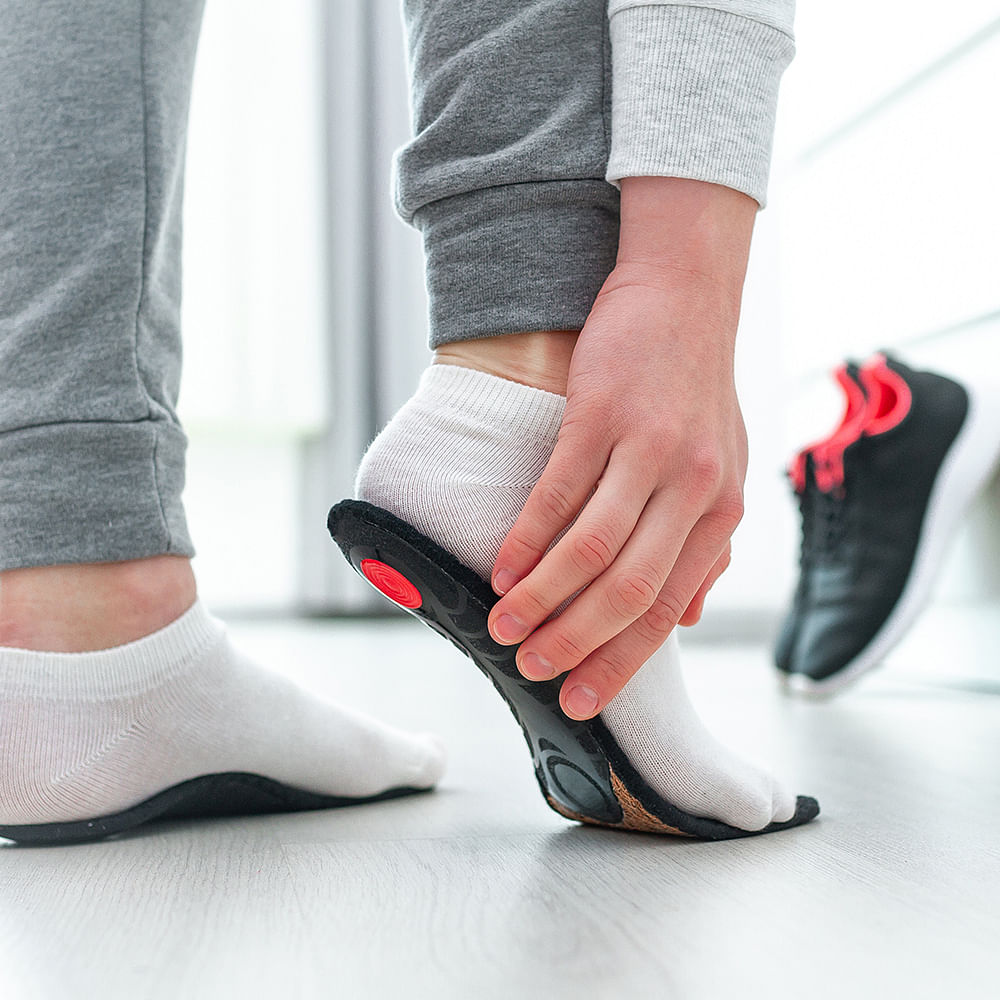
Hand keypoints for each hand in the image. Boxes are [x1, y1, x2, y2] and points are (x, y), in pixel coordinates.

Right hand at [486, 178, 755, 719]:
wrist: (686, 295)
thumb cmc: (696, 388)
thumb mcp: (724, 470)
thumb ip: (708, 546)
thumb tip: (691, 616)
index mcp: (723, 511)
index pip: (667, 606)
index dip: (621, 659)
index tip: (581, 697)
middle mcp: (695, 487)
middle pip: (628, 589)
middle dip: (575, 642)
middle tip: (532, 670)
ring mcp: (649, 449)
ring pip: (590, 549)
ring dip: (542, 598)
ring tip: (504, 628)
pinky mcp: (603, 413)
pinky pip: (559, 493)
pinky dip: (527, 539)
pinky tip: (503, 570)